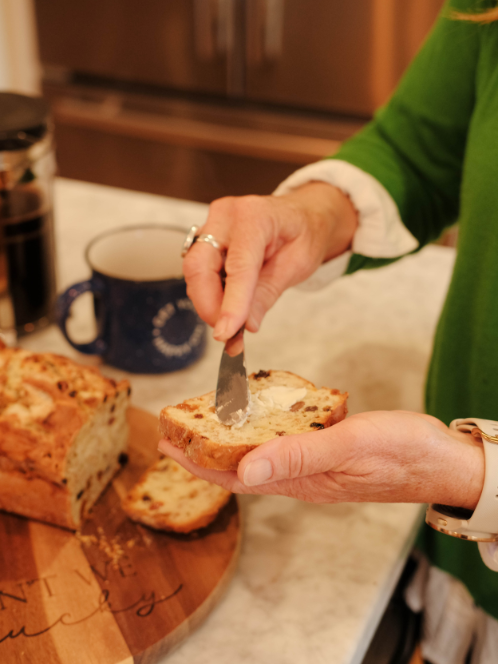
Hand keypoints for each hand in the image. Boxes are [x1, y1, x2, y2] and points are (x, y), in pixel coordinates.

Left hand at [158, 411, 483, 508]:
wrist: (443, 461)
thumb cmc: (402, 453)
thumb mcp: (350, 446)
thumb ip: (298, 456)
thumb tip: (243, 469)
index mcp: (302, 478)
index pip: (236, 474)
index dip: (198, 461)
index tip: (167, 444)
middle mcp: (303, 477)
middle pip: (241, 468)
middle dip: (204, 453)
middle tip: (174, 433)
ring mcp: (317, 468)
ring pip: (260, 458)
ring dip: (229, 445)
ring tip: (206, 427)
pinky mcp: (330, 455)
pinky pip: (284, 449)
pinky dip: (262, 436)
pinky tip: (261, 424)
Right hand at [183, 182, 357, 340]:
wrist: (302, 216)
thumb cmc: (303, 234)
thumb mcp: (297, 266)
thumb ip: (267, 294)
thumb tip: (246, 325)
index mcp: (255, 216)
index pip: (237, 267)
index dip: (231, 303)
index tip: (227, 333)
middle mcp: (227, 216)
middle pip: (200, 266)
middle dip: (208, 305)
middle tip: (226, 333)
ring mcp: (212, 224)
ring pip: (194, 271)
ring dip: (208, 303)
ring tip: (231, 323)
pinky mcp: (205, 238)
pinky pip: (199, 271)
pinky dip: (210, 294)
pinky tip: (227, 306)